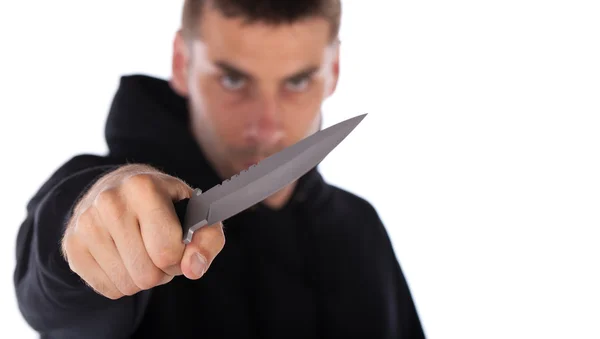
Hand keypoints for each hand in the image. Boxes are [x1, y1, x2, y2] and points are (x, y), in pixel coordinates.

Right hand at [61, 164, 224, 299]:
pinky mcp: (72, 245)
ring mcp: (85, 224)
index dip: (180, 258)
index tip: (179, 244)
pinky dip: (123, 282)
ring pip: (127, 284)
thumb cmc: (167, 204)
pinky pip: (107, 289)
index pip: (167, 251)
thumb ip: (208, 240)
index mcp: (143, 187)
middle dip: (162, 271)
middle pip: (147, 274)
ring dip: (143, 277)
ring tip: (144, 252)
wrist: (120, 187)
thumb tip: (193, 268)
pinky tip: (125, 257)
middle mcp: (109, 201)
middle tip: (161, 250)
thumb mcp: (197, 213)